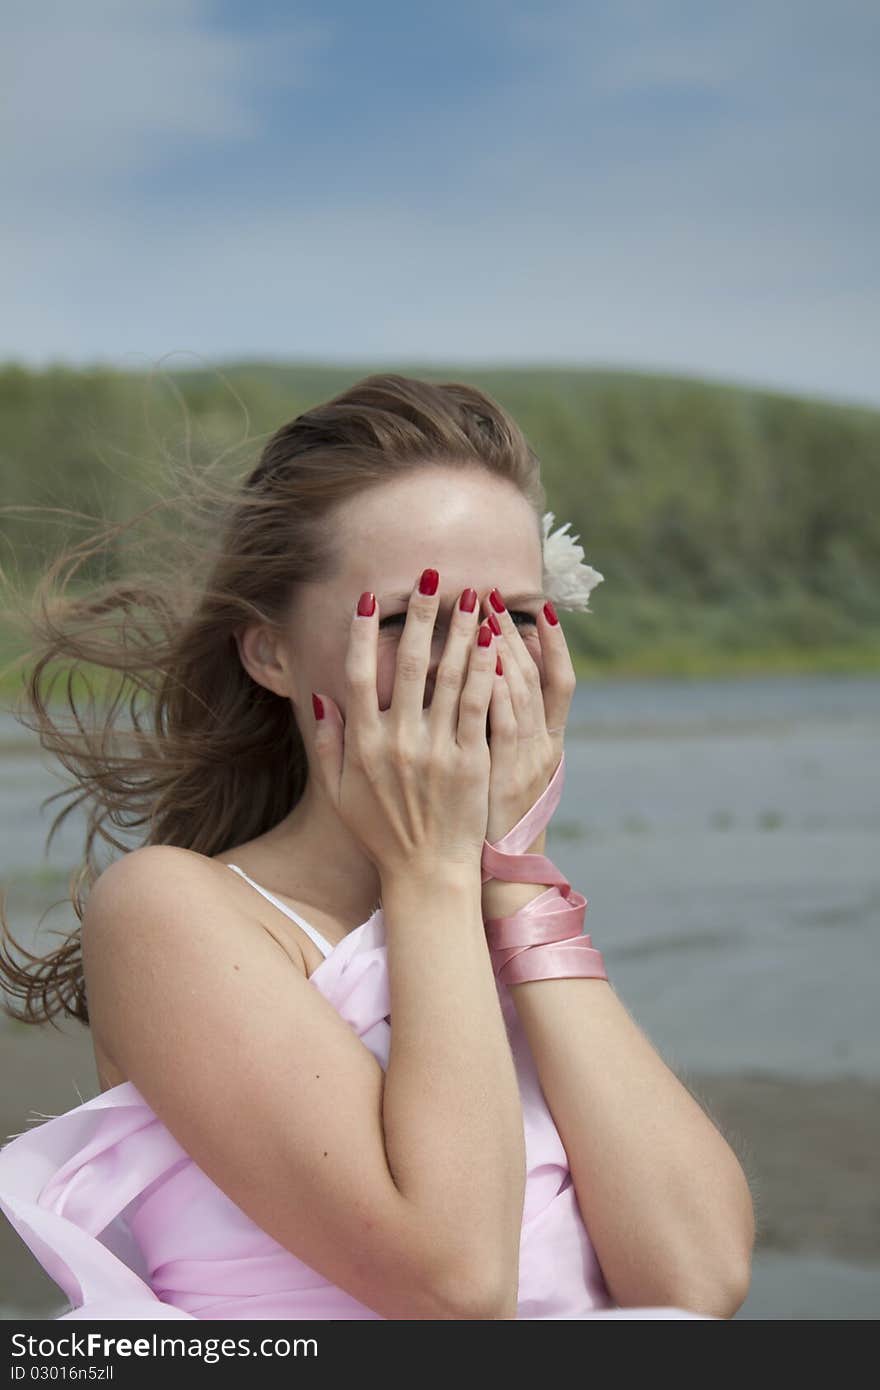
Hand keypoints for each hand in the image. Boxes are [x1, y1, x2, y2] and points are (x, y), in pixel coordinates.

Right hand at [309, 571, 496, 881]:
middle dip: (423, 615)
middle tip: (435, 576)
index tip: (373, 597)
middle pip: (410, 663)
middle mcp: (397, 740)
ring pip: (450, 677)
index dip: (365, 633)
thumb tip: (321, 697)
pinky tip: (493, 643)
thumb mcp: (339, 792)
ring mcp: (436, 750)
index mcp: (362, 743)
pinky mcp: (470, 761)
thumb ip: (330, 742)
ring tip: (473, 597)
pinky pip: (479, 706)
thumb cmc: (381, 833)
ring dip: (461, 632)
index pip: (359, 674)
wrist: (426, 873)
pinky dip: (485, 672)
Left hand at [481, 591, 575, 849]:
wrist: (498, 874)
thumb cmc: (495, 822)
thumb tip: (496, 687)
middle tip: (493, 594)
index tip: (540, 607)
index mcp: (549, 744)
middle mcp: (544, 746)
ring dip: (502, 648)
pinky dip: (495, 688)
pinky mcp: (502, 774)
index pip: (562, 682)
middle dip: (514, 633)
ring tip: (484, 612)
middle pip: (537, 676)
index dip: (555, 644)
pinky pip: (500, 722)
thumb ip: (507, 733)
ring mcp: (526, 760)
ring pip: (522, 692)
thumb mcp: (513, 774)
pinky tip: (481, 659)